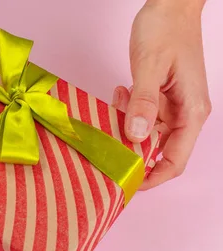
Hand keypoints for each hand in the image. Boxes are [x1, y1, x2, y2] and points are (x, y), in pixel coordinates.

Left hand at [112, 0, 210, 189]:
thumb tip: (137, 135)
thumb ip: (143, 102)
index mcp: (191, 112)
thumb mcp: (149, 66)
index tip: (128, 184)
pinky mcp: (161, 98)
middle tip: (108, 147)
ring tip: (114, 109)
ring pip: (148, 135)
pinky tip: (119, 96)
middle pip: (160, 151)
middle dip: (134, 152)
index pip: (175, 159)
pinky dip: (127, 113)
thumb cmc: (166, 29)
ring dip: (126, 129)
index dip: (153, 177)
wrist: (169, 5)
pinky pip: (143, 117)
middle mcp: (186, 113)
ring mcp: (174, 106)